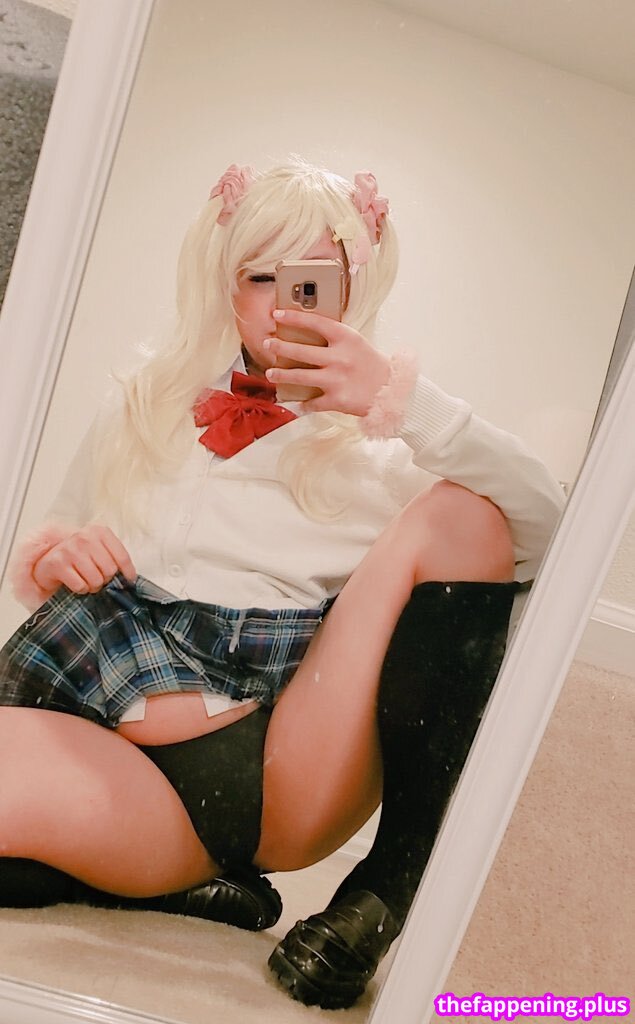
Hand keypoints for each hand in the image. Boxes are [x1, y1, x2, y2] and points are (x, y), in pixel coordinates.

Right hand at [33, 524, 135, 595]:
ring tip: (87, 580)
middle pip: (110, 570)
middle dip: (106, 580)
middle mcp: (84, 536)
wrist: (49, 560)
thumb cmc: (81, 557)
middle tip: (98, 578)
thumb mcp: (99, 550)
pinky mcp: (57, 563)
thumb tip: (130, 578)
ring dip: (93, 586)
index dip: (128, 573)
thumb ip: (115, 558)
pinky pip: (80, 586)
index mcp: (99, 531)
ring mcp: (69, 548)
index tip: (128, 581)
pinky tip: (75, 582)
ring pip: (96, 580)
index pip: (122, 557)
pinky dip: (80, 589)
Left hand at [263, 309, 389, 415]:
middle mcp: (340, 358)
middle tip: (268, 344)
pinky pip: (312, 403)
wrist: (391, 390)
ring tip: (270, 374)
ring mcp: (337, 380)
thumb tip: (304, 333)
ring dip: (281, 375)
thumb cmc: (370, 364)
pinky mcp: (337, 400)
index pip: (315, 323)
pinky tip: (294, 403)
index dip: (293, 317)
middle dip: (279, 347)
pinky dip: (302, 404)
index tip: (277, 314)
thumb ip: (334, 338)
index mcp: (346, 338)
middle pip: (301, 351)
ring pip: (300, 376)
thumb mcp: (355, 343)